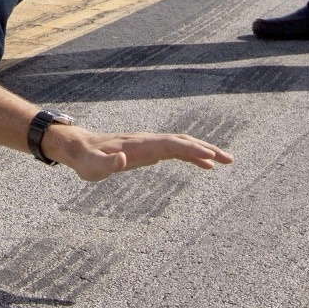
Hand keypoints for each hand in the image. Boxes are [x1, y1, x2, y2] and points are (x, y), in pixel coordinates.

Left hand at [46, 124, 233, 181]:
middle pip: (182, 141)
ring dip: (203, 151)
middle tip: (229, 159)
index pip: (171, 144)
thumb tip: (122, 160)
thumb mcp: (91, 167)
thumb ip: (106, 164)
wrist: (79, 147)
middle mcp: (148, 141)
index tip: (211, 156)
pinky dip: (192, 156)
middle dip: (207, 149)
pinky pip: (175, 151)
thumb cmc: (85, 160)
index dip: (192, 149)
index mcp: (139, 145)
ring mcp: (149, 144)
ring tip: (225, 161)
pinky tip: (204, 165)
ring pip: (181, 144)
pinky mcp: (148, 150)